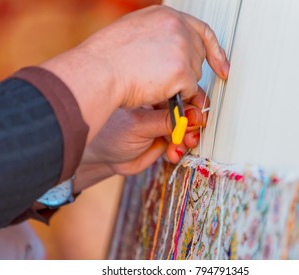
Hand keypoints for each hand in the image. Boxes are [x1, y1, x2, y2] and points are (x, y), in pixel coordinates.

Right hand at [41, 5, 228, 142]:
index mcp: (166, 16)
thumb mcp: (133, 32)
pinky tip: (156, 90)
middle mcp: (178, 28)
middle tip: (167, 80)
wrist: (98, 71)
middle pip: (198, 57)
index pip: (203, 31)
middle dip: (187, 71)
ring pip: (194, 75)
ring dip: (179, 84)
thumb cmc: (106, 57)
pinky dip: (176, 96)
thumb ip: (156, 35)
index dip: (215, 51)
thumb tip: (169, 49)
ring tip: (152, 82)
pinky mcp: (182, 72)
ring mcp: (181, 49)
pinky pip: (189, 91)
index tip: (222, 66)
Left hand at [73, 91, 208, 191]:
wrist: (101, 157)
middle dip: (192, 122)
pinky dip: (181, 149)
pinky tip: (174, 153)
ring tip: (182, 144)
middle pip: (187, 109)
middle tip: (191, 132)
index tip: (197, 115)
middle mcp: (160, 106)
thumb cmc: (110, 134)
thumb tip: (190, 115)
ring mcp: (164, 123)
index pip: (179, 92)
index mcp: (152, 92)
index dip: (192, 102)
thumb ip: (165, 121)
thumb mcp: (138, 125)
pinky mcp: (166, 140)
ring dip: (188, 137)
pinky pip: (181, 143)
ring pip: (186, 127)